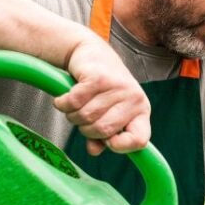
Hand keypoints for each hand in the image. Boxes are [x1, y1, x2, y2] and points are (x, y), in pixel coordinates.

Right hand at [53, 37, 150, 155]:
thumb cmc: (102, 90)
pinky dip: (63, 104)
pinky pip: (74, 102)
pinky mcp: (98, 77)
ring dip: (73, 116)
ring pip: (86, 117)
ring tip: (75, 106)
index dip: (121, 147)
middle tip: (83, 119)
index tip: (107, 142)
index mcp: (142, 112)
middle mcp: (135, 99)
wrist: (91, 53)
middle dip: (87, 129)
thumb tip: (94, 151)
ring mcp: (117, 87)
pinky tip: (63, 99)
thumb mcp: (108, 113)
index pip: (139, 140)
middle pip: (104, 130)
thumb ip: (103, 137)